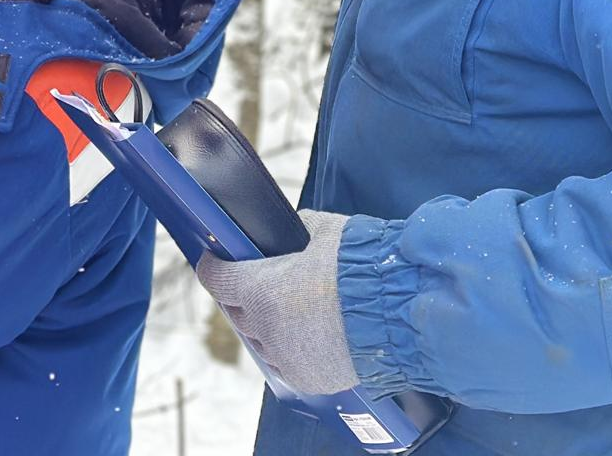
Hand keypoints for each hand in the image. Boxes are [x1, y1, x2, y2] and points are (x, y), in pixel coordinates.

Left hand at [195, 208, 357, 395]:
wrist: (398, 311)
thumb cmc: (360, 265)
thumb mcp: (323, 231)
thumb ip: (297, 231)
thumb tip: (289, 233)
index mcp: (260, 289)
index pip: (216, 279)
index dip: (212, 267)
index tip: (212, 261)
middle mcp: (265, 328)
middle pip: (237, 312)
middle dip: (242, 296)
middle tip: (254, 282)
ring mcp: (284, 358)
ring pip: (261, 340)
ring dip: (266, 325)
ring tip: (287, 310)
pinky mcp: (306, 379)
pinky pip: (286, 363)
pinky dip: (290, 349)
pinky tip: (306, 335)